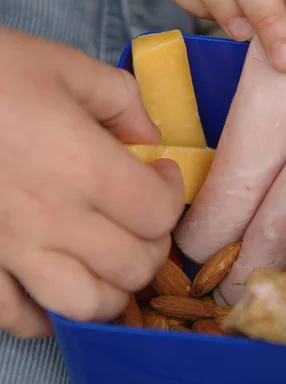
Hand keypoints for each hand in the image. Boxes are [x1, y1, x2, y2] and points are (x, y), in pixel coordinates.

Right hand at [0, 28, 184, 337]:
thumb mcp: (66, 66)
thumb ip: (123, 100)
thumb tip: (149, 138)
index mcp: (83, 166)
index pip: (158, 212)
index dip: (171, 194)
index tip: (160, 173)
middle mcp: (52, 219)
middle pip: (133, 266)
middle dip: (152, 242)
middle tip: (142, 215)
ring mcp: (9, 250)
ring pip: (84, 305)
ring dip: (111, 288)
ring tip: (109, 257)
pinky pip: (16, 317)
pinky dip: (46, 313)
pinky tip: (53, 285)